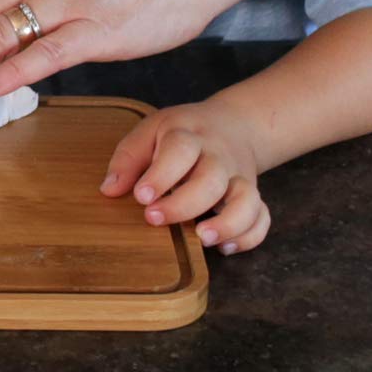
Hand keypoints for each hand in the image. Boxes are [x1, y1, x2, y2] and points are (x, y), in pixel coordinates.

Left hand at [101, 102, 270, 253]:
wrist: (234, 124)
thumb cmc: (182, 132)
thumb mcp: (151, 130)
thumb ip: (129, 158)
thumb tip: (109, 190)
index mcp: (189, 134)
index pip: (180, 149)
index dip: (161, 174)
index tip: (141, 196)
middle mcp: (218, 156)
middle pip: (212, 179)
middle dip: (184, 203)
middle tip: (155, 219)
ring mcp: (240, 176)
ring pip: (246, 199)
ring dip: (228, 223)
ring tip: (201, 238)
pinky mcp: (255, 195)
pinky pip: (262, 217)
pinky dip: (249, 235)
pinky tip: (225, 247)